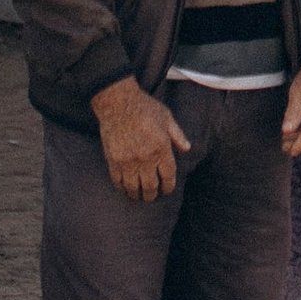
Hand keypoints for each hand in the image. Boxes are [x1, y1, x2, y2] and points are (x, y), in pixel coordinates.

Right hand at [91, 77, 189, 202]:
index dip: (168, 186)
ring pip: (133, 187)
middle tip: (152, 196)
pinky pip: (118, 181)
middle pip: (150, 186)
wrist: (118, 103)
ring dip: (137, 194)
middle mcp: (145, 157)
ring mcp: (128, 161)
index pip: (168, 175)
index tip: (167, 190)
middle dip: (152, 195)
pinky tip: (125, 188)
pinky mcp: (113, 160)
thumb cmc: (144, 107)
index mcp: (161, 147)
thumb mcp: (167, 117)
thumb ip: (177, 135)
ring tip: (139, 196)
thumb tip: (187, 149)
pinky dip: (122, 188)